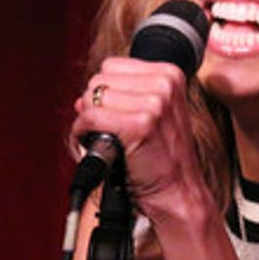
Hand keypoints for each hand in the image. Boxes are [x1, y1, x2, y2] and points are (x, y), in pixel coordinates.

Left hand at [73, 60, 206, 224]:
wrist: (176, 193)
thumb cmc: (162, 160)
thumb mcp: (150, 117)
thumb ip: (120, 100)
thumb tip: (82, 100)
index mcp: (169, 75)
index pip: (112, 67)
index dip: (105, 93)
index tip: (114, 114)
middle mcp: (164, 84)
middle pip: (100, 80)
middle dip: (95, 106)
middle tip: (106, 131)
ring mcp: (154, 104)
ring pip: (92, 98)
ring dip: (88, 122)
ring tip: (105, 141)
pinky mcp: (140, 125)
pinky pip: (91, 119)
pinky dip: (83, 135)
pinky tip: (99, 147)